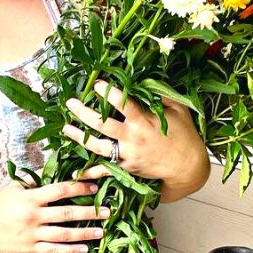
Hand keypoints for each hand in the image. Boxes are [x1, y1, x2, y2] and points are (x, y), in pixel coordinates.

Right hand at [0, 178, 110, 252]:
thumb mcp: (15, 187)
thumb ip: (35, 178)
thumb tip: (55, 165)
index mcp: (31, 197)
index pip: (61, 190)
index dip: (80, 188)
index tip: (95, 187)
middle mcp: (33, 216)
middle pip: (67, 213)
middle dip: (90, 212)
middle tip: (108, 211)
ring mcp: (32, 234)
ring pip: (64, 234)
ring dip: (85, 233)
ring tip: (102, 231)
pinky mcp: (30, 249)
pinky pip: (54, 250)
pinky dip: (71, 250)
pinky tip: (85, 249)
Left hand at [63, 79, 203, 183]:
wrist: (187, 167)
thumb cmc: (184, 136)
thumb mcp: (178, 110)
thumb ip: (162, 94)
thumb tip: (147, 81)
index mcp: (144, 121)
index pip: (123, 104)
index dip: (108, 93)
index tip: (95, 83)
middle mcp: (132, 138)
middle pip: (102, 124)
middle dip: (83, 113)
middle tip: (70, 103)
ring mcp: (127, 155)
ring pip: (98, 146)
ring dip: (79, 137)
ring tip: (65, 128)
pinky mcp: (126, 168)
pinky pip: (106, 170)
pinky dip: (92, 171)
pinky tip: (78, 170)